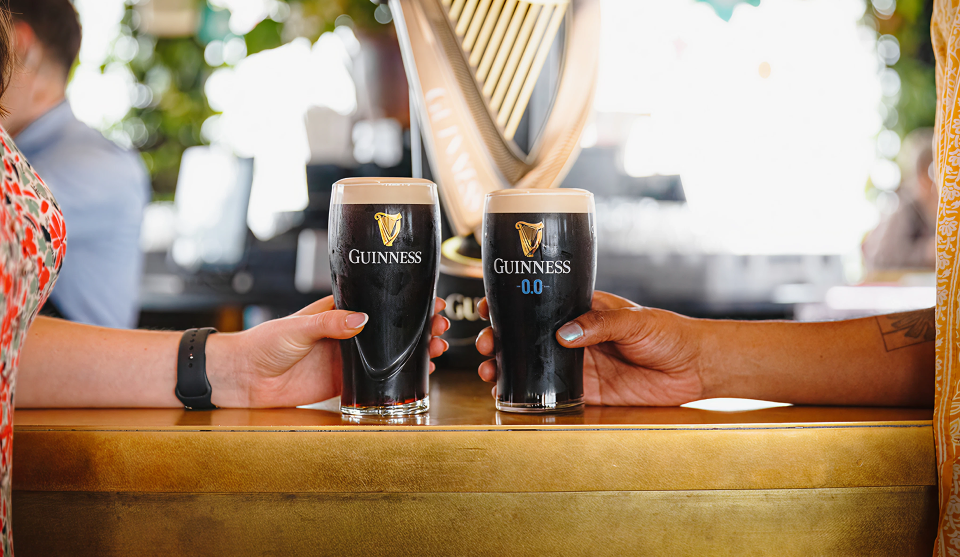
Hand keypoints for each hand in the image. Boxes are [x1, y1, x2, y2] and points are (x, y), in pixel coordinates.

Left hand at [208, 296, 449, 407]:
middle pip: (390, 328)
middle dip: (418, 325)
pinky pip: (376, 381)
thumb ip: (330, 324)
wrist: (244, 378)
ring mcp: (346, 358)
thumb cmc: (263, 343)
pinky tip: (418, 374)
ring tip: (437, 346)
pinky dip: (399, 378)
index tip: (429, 298)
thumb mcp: (297, 327)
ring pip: (389, 353)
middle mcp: (346, 334)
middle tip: (440, 324)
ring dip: (414, 349)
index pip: (377, 302)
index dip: (403, 300)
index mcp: (336, 312)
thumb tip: (362, 319)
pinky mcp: (342, 383)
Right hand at [475, 291, 704, 405]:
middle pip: (526, 336)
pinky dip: (527, 393)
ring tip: (489, 371)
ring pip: (532, 364)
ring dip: (506, 366)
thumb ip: (599, 325)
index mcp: (582, 310)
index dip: (511, 304)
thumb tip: (564, 334)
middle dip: (499, 338)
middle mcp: (573, 336)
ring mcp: (577, 364)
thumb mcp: (634, 321)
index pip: (540, 303)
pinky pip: (550, 392)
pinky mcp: (586, 390)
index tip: (489, 306)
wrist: (693, 367)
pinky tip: (508, 393)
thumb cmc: (668, 333)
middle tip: (486, 344)